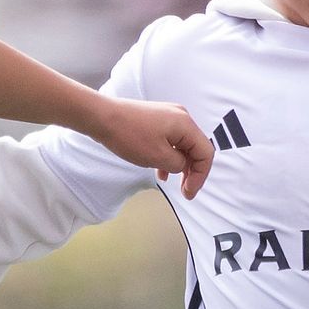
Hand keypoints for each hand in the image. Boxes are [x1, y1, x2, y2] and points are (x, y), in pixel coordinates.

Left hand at [92, 99, 213, 198]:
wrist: (103, 118)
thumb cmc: (128, 135)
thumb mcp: (158, 157)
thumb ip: (178, 164)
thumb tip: (181, 165)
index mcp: (185, 124)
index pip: (205, 153)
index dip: (200, 175)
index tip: (189, 192)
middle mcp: (181, 117)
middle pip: (196, 148)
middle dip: (192, 172)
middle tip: (185, 191)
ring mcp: (168, 117)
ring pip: (183, 146)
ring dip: (181, 166)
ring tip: (175, 183)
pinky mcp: (157, 120)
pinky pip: (171, 142)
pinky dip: (170, 157)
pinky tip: (161, 172)